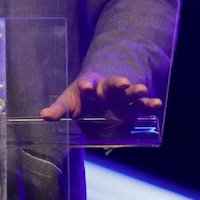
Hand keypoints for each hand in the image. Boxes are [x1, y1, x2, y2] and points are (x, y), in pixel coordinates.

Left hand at [39, 73, 160, 122]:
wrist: (97, 95)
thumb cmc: (80, 99)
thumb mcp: (68, 103)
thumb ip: (58, 110)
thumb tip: (43, 117)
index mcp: (88, 86)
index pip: (87, 84)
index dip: (87, 85)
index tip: (86, 86)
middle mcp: (105, 89)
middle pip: (111, 84)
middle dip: (117, 83)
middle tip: (123, 82)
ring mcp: (119, 97)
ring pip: (128, 92)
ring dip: (135, 91)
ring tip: (142, 89)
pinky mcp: (129, 106)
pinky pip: (140, 104)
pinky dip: (148, 104)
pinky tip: (157, 103)